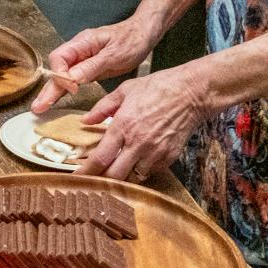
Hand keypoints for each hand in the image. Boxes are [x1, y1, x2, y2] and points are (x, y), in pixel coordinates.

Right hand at [30, 16, 157, 114]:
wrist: (143, 34)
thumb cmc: (132, 40)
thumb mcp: (114, 54)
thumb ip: (92, 66)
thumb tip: (72, 78)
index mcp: (83, 42)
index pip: (60, 58)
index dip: (61, 74)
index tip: (72, 87)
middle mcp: (78, 51)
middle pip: (57, 69)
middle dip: (48, 88)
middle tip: (38, 107)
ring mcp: (82, 60)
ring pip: (63, 77)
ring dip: (52, 92)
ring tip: (40, 108)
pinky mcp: (88, 68)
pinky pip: (73, 80)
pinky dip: (64, 91)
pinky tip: (55, 102)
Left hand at [76, 65, 206, 183]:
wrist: (191, 93)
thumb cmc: (158, 87)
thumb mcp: (125, 90)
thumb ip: (102, 107)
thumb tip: (86, 120)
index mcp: (123, 126)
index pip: (100, 158)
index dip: (85, 172)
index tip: (77, 178)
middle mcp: (137, 143)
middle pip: (114, 176)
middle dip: (102, 180)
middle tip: (94, 179)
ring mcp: (154, 153)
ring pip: (132, 179)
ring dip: (122, 178)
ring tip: (115, 173)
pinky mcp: (168, 158)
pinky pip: (149, 173)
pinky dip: (140, 172)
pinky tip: (136, 163)